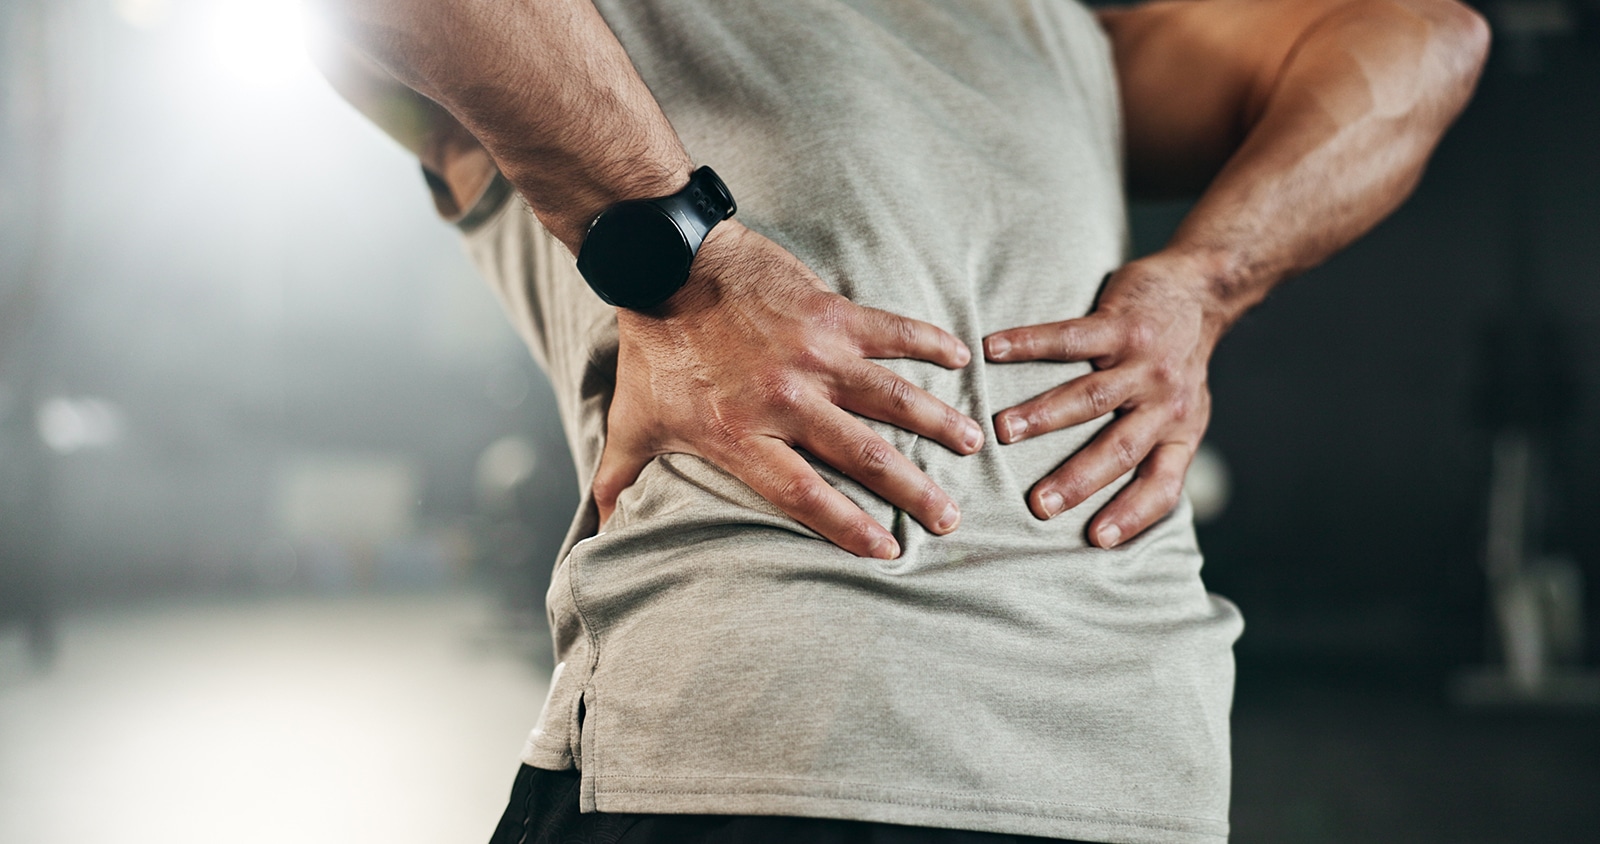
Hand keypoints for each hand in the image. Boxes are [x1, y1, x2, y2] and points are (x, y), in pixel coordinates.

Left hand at [594, 221, 983, 559]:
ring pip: (892, 396)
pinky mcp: (830, 312)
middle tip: (949, 519)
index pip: (806, 495)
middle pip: (863, 456)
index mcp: (741, 436)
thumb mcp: (633, 422)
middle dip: (913, 490)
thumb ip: (619, 480)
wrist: (666, 261)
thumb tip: (598, 531)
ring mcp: (814, 353)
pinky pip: (892, 330)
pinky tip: (961, 356)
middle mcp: (785, 400)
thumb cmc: (653, 349)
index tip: (888, 551)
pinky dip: (929, 341)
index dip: (849, 527)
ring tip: (974, 445)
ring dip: (938, 422)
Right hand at [983, 252, 1226, 547]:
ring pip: (1091, 396)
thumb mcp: (1184, 414)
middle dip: (1077, 479)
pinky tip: (993, 350)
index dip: (1133, 514)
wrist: (1202, 292)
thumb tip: (1112, 505)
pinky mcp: (1122, 324)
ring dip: (1044, 416)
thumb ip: (1154, 451)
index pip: (1162, 486)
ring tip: (1003, 432)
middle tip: (1039, 504)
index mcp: (1178, 433)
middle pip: (1119, 449)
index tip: (1097, 541)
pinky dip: (1028, 344)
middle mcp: (1164, 403)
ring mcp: (1144, 362)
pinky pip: (1070, 338)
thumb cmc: (1180, 363)